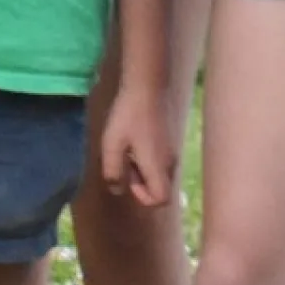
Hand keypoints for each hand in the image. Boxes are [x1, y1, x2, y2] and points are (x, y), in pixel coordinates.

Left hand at [95, 86, 176, 206]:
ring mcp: (172, 148)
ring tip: (128, 151)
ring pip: (161, 173)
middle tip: (125, 164)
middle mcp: (169, 161)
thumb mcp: (112, 145)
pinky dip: (149, 159)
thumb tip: (117, 190)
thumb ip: (113, 172)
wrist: (148, 85)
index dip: (144, 198)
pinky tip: (135, 140)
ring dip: (144, 171)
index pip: (162, 199)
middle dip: (142, 184)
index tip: (129, 181)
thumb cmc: (128, 116)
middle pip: (162, 187)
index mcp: (157, 166)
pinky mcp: (171, 138)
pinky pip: (162, 159)